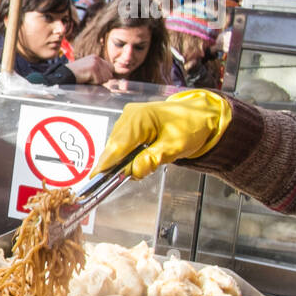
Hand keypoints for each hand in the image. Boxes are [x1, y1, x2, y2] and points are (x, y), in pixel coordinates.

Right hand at [65, 55, 112, 84]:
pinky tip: (85, 79)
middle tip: (91, 79)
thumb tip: (109, 75)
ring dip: (97, 81)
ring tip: (87, 78)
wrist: (65, 74)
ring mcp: (95, 64)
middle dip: (102, 79)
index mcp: (95, 57)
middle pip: (109, 74)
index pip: (110, 67)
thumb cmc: (75, 73)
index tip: (102, 78)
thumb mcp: (88, 68)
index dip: (107, 74)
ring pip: (105, 78)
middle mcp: (97, 59)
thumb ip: (98, 69)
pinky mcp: (93, 69)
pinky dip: (93, 83)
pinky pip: (99, 81)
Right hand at [94, 89, 232, 180]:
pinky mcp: (130, 124)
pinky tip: (143, 156)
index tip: (95, 180)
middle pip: (114, 148)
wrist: (201, 116)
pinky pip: (122, 143)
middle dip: (120, 165)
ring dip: (126, 160)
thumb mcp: (176, 147)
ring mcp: (128, 119)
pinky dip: (128, 154)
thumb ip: (153, 159)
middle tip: (136, 174)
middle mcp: (129, 116)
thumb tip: (134, 170)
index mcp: (139, 118)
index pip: (117, 146)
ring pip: (117, 147)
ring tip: (149, 161)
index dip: (106, 165)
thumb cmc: (191, 127)